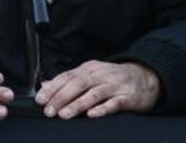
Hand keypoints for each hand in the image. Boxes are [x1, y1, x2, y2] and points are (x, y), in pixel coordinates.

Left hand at [35, 60, 160, 118]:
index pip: (67, 77)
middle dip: (61, 97)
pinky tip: (92, 115)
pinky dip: (102, 109)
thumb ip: (68, 81)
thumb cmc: (113, 79)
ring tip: (64, 114)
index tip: (40, 99)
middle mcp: (100, 75)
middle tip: (49, 110)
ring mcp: (114, 85)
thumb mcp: (90, 75)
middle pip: (78, 84)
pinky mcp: (127, 97)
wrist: (145, 77)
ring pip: (93, 94)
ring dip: (77, 104)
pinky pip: (114, 103)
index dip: (53, 88)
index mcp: (89, 69)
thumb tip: (45, 85)